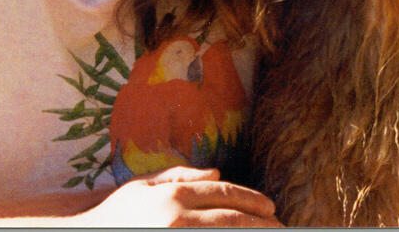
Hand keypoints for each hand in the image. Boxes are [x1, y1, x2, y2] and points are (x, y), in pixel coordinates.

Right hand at [75, 166, 281, 226]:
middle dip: (261, 223)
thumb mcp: (143, 187)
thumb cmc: (115, 216)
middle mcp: (176, 217)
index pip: (223, 194)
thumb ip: (180, 177)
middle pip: (231, 219)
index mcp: (172, 194)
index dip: (251, 200)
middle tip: (283, 227)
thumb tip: (217, 173)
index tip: (272, 208)